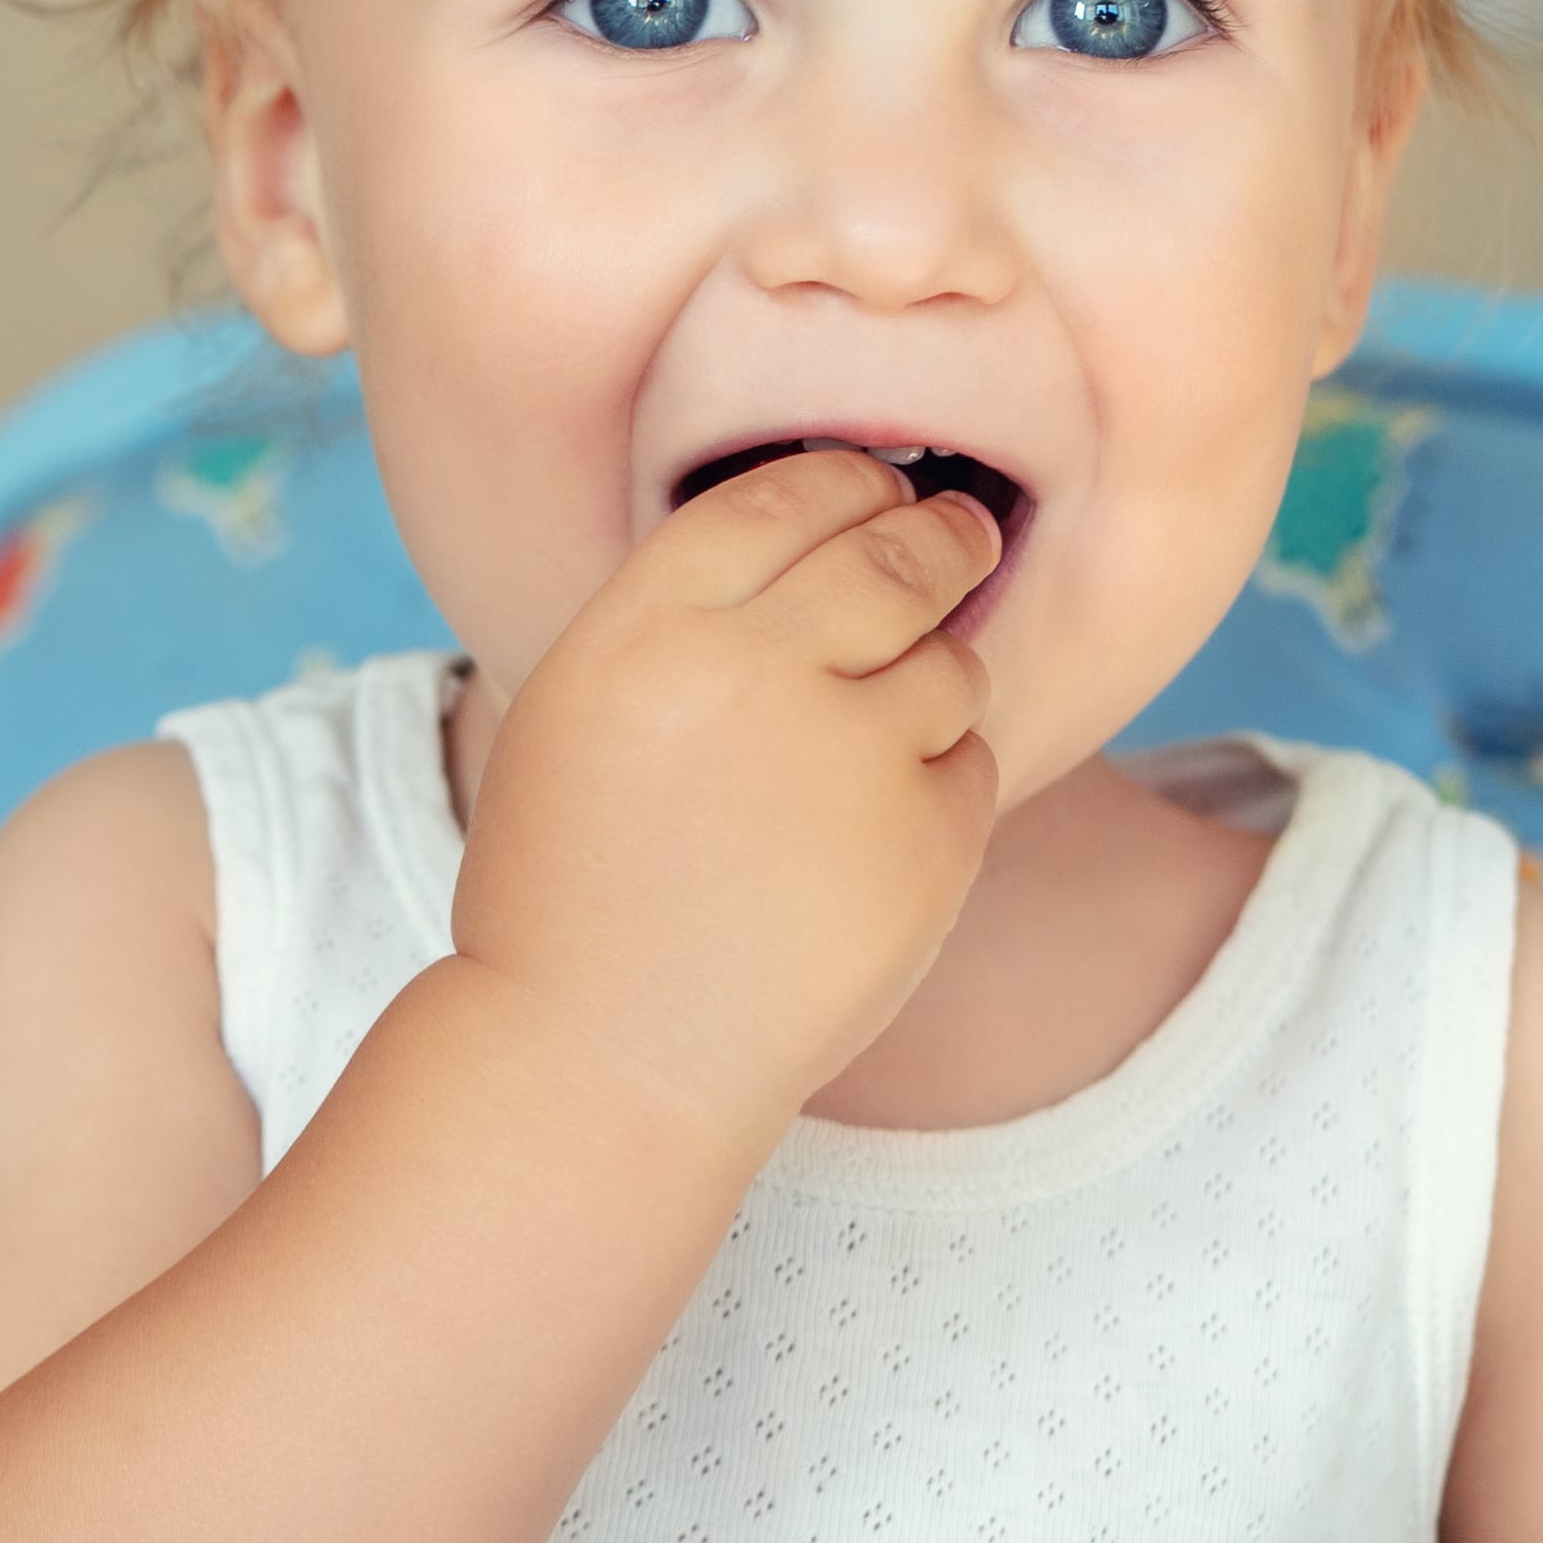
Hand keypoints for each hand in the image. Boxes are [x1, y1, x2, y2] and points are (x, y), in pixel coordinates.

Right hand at [449, 446, 1003, 1135]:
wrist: (602, 1060)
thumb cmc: (574, 887)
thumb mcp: (577, 713)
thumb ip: (687, 619)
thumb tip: (832, 529)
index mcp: (642, 631)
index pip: (781, 498)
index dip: (844, 482)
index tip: (877, 490)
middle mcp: (746, 673)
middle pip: (893, 553)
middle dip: (940, 539)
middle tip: (963, 539)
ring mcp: (846, 758)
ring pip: (949, 663)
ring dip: (932, 680)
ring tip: (871, 742)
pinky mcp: (925, 845)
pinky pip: (968, 767)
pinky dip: (935, 789)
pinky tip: (862, 844)